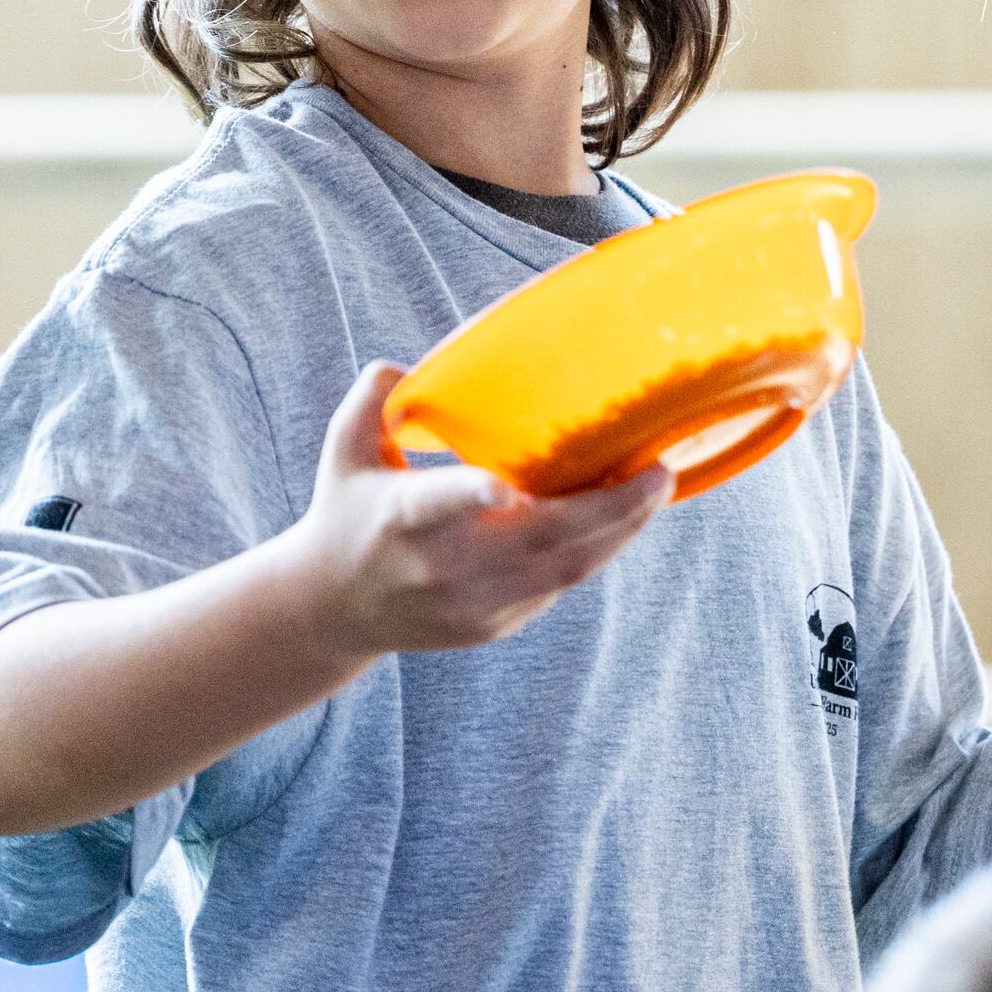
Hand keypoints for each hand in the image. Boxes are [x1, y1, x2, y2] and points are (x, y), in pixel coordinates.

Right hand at [281, 363, 672, 654]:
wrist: (333, 609)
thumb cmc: (345, 509)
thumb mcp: (345, 447)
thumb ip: (378, 397)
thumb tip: (413, 367)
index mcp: (401, 517)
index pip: (439, 505)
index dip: (472, 498)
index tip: (505, 489)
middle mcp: (440, 567)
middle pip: (538, 540)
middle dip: (608, 507)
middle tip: (658, 469)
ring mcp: (471, 603)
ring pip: (564, 569)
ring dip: (619, 530)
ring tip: (657, 486)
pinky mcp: (493, 625)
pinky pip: (558, 585)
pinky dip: (596, 551)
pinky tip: (623, 516)